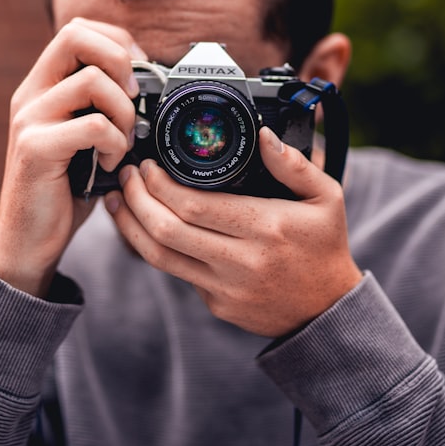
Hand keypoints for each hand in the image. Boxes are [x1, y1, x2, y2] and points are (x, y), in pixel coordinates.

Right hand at [0, 18, 143, 296]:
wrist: (30, 240)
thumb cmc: (67, 188)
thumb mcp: (88, 137)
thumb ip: (105, 106)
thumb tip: (152, 85)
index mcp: (43, 85)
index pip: (77, 28)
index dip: (116, 40)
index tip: (138, 72)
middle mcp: (31, 94)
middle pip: (76, 36)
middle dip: (120, 59)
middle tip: (135, 98)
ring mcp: (29, 119)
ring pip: (92, 81)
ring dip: (124, 111)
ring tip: (124, 142)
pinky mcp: (35, 148)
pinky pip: (93, 126)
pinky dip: (115, 145)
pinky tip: (112, 166)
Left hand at [105, 127, 362, 336]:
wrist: (326, 311)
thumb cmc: (324, 247)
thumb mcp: (326, 197)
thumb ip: (294, 164)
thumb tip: (263, 135)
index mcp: (266, 227)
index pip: (194, 205)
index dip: (159, 184)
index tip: (147, 164)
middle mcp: (242, 260)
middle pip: (166, 229)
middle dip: (136, 198)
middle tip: (127, 175)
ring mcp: (225, 288)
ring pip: (159, 256)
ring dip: (129, 225)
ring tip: (118, 198)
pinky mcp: (216, 305)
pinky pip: (176, 272)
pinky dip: (153, 247)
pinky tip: (143, 226)